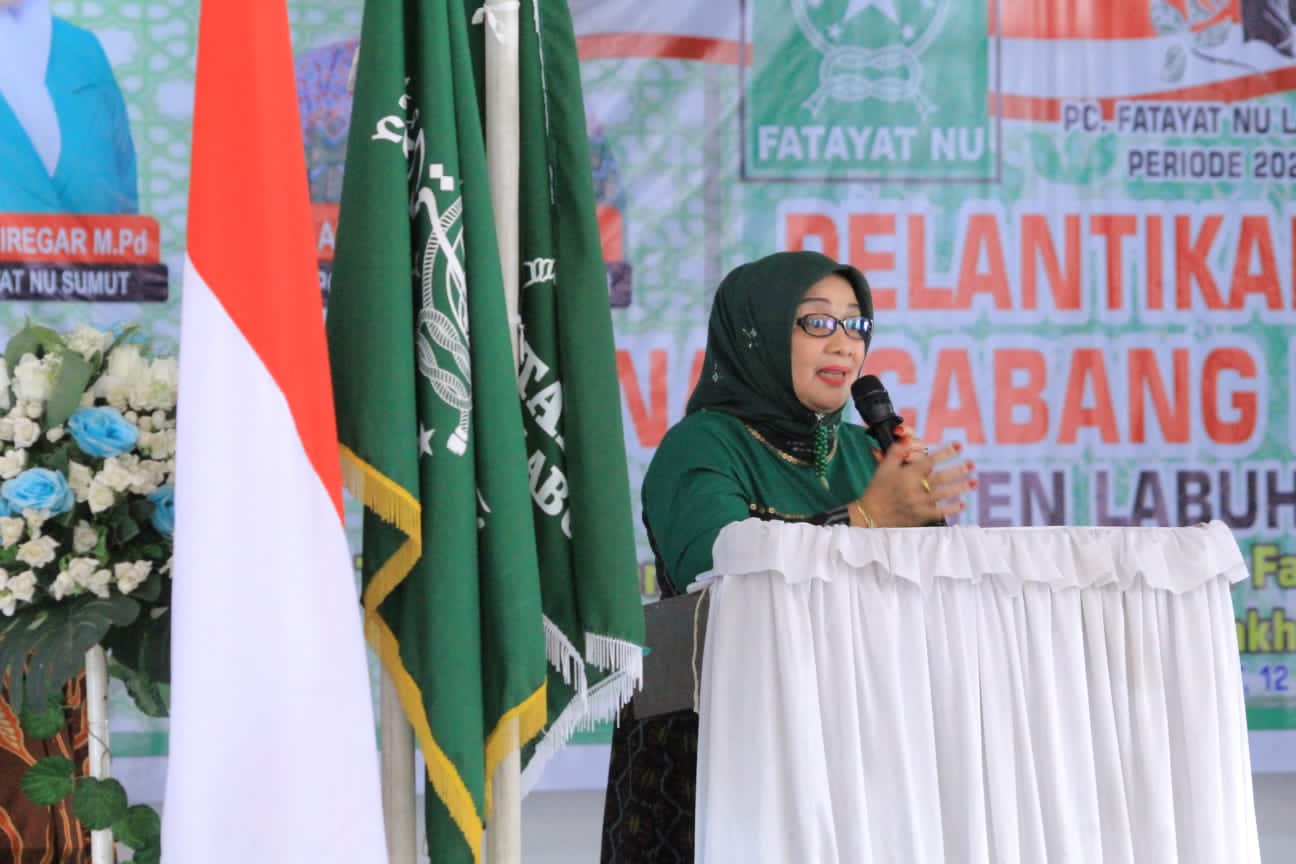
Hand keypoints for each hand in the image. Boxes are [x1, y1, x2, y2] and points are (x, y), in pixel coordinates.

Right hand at [850, 430, 974, 527]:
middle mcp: (914, 489)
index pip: (930, 460)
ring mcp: (919, 504)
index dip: (946, 452)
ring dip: (960, 487)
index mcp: (906, 474)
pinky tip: (962, 503)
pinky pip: (940, 512)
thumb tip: (908, 436)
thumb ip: (897, 450)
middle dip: (958, 470)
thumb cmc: (877, 488)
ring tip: (974, 481)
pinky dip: (952, 508)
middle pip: (941, 477)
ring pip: (944, 494)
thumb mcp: (884, 467)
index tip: (959, 445)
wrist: (870, 514)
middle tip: (972, 464)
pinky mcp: (920, 516)